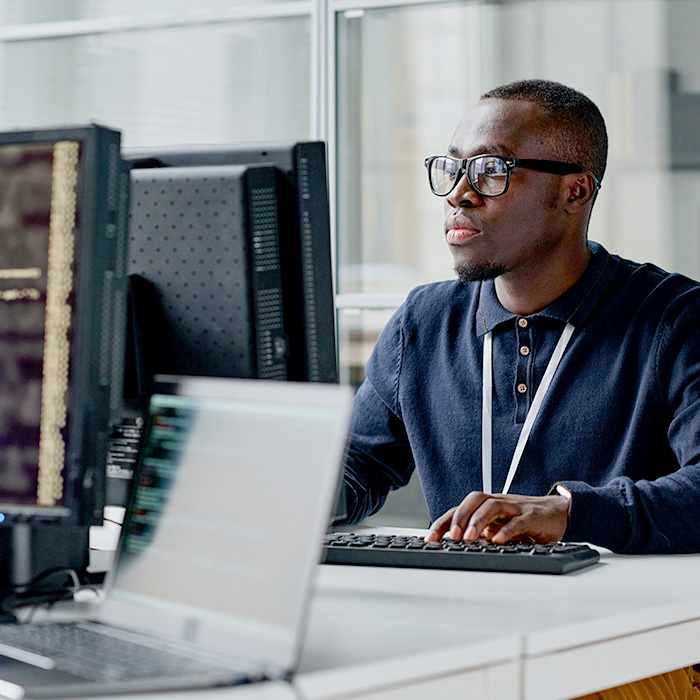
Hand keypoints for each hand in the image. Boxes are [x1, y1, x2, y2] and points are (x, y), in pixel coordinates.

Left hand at [424, 491, 568, 544]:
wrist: (558, 512)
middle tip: (450, 537)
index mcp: (486, 507)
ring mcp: (515, 508)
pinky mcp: (532, 517)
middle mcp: (498, 504)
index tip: (429, 540)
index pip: (459, 510)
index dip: (442, 522)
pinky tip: (498, 541)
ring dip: (478, 521)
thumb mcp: (498, 528)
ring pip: (492, 506)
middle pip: (474, 500)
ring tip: (469, 538)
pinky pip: (518, 521)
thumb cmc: (524, 520)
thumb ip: (480, 535)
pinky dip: (507, 530)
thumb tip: (454, 549)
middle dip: (459, 517)